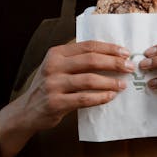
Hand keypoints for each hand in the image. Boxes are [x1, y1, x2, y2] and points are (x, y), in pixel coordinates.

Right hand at [16, 40, 133, 131]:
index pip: (88, 46)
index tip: (125, 53)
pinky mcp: (55, 103)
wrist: (26, 111)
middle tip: (129, 67)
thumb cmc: (50, 87)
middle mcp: (53, 66)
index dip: (109, 48)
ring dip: (110, 82)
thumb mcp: (58, 67)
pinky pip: (84, 99)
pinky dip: (100, 97)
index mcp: (56, 53)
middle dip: (114, 63)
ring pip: (89, 80)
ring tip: (123, 84)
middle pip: (91, 60)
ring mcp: (53, 84)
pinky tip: (111, 96)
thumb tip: (112, 56)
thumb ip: (78, 60)